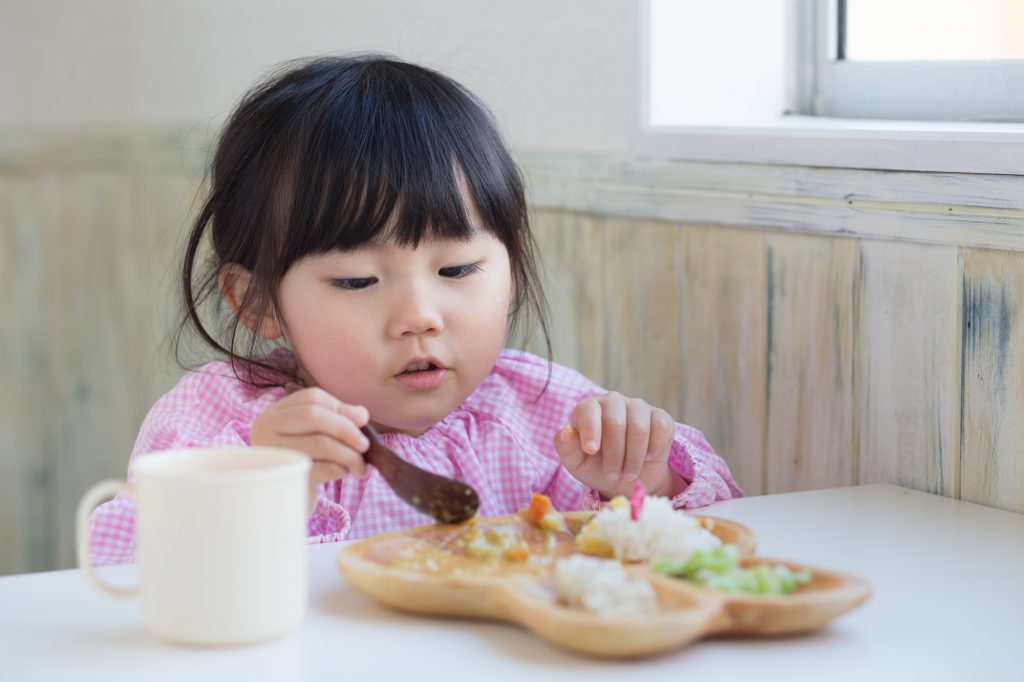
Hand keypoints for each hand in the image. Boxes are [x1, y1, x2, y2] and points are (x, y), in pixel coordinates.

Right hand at [251, 385, 369, 513]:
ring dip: (351, 455)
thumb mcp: (316, 437)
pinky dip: (343, 470)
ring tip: (361, 466)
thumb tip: (361, 414)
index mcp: (274, 414)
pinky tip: (348, 473)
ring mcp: (272, 454)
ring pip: (321, 443)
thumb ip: (337, 419)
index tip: (361, 421)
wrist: (282, 504)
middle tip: (365, 445)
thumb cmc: (304, 465)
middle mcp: (265, 429)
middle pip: (314, 415)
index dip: (341, 407)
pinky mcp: (285, 479)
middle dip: (347, 429)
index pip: (312, 398)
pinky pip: (324, 468)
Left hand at [553, 392, 681, 498]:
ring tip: (628, 474)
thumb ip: (566, 447)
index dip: (590, 430)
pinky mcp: (660, 416)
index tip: (591, 450)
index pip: (589, 410)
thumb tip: (566, 431)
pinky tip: (648, 457)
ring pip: (639, 427)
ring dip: (634, 457)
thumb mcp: (577, 463)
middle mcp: (613, 402)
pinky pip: (661, 428)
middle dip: (614, 454)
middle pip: (615, 422)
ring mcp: (638, 406)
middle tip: (612, 474)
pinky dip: (654, 448)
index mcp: (589, 408)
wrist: (627, 479)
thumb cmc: (596, 466)